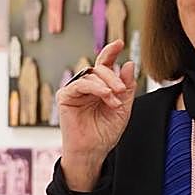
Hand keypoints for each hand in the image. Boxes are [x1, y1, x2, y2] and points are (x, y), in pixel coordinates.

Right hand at [57, 39, 135, 190]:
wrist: (93, 151)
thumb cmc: (105, 133)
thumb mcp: (123, 108)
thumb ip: (127, 87)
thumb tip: (129, 64)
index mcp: (100, 87)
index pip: (104, 65)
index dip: (110, 52)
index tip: (120, 43)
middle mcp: (87, 86)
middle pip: (99, 69)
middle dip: (113, 76)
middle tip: (121, 90)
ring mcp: (75, 90)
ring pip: (90, 75)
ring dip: (106, 84)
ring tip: (114, 100)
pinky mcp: (65, 97)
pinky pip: (80, 84)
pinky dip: (95, 87)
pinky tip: (105, 95)